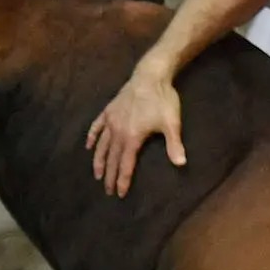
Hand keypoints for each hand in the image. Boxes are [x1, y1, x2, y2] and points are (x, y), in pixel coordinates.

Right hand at [86, 69, 184, 197]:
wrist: (150, 75)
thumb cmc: (162, 99)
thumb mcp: (172, 123)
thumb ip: (174, 145)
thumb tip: (181, 164)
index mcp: (132, 137)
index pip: (125, 164)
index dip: (122, 180)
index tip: (119, 193)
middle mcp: (118, 131)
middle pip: (112, 158)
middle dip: (110, 176)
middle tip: (107, 191)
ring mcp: (111, 120)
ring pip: (102, 145)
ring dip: (99, 161)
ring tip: (97, 174)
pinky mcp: (109, 111)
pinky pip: (97, 126)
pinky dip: (92, 137)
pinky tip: (88, 145)